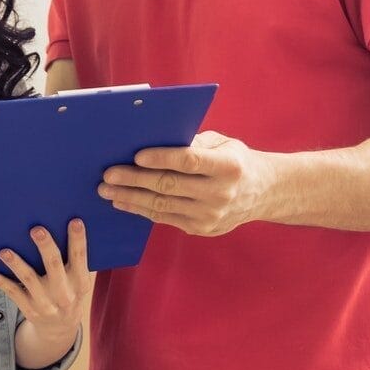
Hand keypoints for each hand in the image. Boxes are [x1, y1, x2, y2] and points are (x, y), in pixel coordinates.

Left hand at [0, 219, 90, 342]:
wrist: (60, 327)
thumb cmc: (68, 291)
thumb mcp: (78, 280)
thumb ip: (73, 260)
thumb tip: (61, 225)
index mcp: (80, 281)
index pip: (80, 258)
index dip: (78, 240)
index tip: (75, 221)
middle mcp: (64, 292)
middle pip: (54, 265)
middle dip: (46, 247)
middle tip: (36, 230)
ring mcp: (46, 302)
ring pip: (29, 279)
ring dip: (16, 264)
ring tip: (4, 251)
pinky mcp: (29, 309)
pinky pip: (13, 292)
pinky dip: (0, 282)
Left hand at [97, 131, 275, 235]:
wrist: (262, 193)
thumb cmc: (234, 160)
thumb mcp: (222, 143)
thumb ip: (192, 142)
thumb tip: (152, 140)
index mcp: (228, 166)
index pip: (189, 162)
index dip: (161, 159)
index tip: (136, 156)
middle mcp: (220, 193)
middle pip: (169, 186)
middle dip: (134, 180)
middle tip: (108, 175)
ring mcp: (211, 215)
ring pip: (162, 206)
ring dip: (131, 198)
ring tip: (108, 190)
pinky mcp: (201, 229)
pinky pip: (165, 218)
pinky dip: (141, 210)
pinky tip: (124, 202)